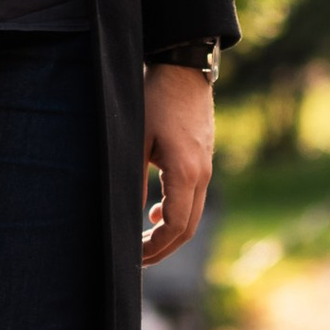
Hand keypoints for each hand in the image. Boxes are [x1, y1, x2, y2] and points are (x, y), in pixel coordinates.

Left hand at [142, 62, 214, 264]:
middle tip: (138, 259)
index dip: (155, 247)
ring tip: (145, 240)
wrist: (183, 69)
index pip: (175, 227)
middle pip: (188, 228)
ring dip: (170, 232)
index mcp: (185, 174)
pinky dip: (176, 212)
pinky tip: (154, 210)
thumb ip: (132, 180)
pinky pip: (194, 197)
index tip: (134, 257)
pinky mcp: (203, 159)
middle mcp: (201, 175)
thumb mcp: (136, 140)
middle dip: (163, 248)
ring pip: (192, 214)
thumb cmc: (155, 100)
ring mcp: (205, 167)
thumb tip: (124, 216)